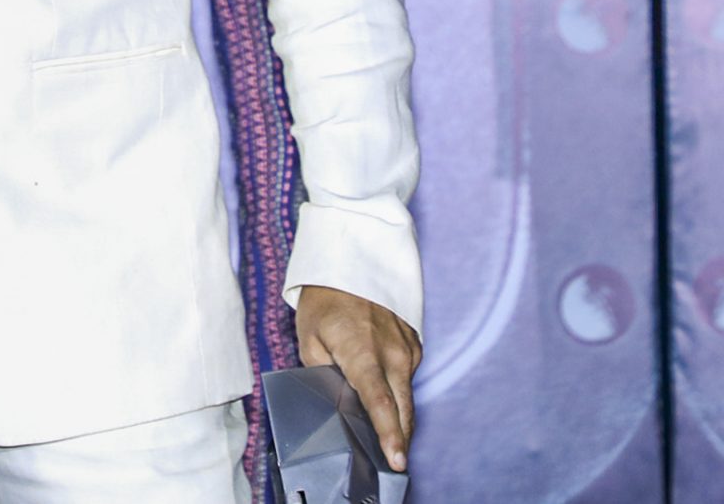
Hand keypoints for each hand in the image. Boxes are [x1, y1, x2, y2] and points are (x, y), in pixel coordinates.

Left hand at [295, 284, 420, 473]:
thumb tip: (338, 399)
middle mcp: (391, 352)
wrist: (351, 260)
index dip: (389, 434)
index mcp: (363, 352)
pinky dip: (398, 387)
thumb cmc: (324, 302)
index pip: (379, 402)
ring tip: (387, 434)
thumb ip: (324, 375)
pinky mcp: (413, 341)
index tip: (397, 459)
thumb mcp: (309, 340)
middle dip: (401, 437)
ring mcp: (406, 346)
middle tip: (395, 462)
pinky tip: (384, 388)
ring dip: (400, 414)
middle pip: (402, 407)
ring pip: (407, 393)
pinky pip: (408, 373)